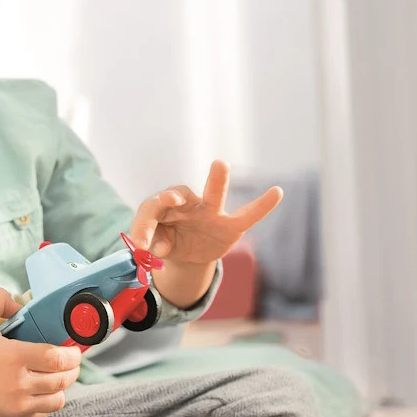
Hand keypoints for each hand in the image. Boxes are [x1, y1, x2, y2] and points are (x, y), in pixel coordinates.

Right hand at [0, 287, 81, 416]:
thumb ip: (0, 299)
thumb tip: (20, 304)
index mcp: (15, 356)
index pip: (58, 359)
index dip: (73, 355)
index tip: (73, 350)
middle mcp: (19, 383)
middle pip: (62, 380)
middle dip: (72, 370)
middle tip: (71, 362)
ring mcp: (15, 403)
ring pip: (56, 400)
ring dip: (62, 388)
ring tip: (58, 377)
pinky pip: (41, 413)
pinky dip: (47, 403)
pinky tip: (42, 391)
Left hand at [130, 159, 281, 265]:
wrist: (186, 252)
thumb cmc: (167, 240)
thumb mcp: (157, 246)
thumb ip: (156, 245)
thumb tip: (158, 249)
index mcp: (163, 208)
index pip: (151, 211)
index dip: (144, 226)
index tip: (139, 243)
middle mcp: (186, 204)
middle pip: (179, 194)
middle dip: (173, 196)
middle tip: (169, 200)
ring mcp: (209, 212)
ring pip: (213, 195)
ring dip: (217, 180)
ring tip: (219, 165)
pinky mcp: (230, 226)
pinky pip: (249, 215)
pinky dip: (263, 205)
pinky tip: (277, 192)